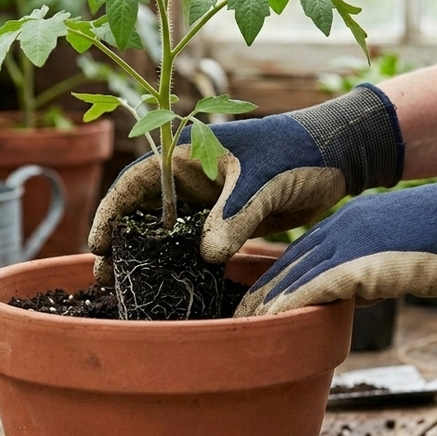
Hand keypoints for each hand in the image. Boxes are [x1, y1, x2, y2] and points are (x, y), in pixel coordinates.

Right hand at [90, 84, 404, 283]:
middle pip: (140, 208)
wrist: (339, 156)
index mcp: (187, 150)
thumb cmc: (298, 153)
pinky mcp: (225, 216)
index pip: (135, 182)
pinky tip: (164, 283)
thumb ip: (234, 218)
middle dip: (118, 240)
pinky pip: (191, 240)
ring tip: (122, 285)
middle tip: (102, 277)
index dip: (110, 213)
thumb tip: (206, 256)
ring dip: (143, 253)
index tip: (97, 246)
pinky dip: (175, 260)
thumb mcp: (263, 183)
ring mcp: (205, 196)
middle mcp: (188, 174)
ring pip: (162, 227)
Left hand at [235, 147, 436, 315]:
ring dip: (263, 304)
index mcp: (353, 221)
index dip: (274, 278)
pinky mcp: (362, 261)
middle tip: (231, 318)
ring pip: (293, 275)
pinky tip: (267, 325)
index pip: (302, 252)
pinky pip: (313, 287)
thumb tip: (356, 294)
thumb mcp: (408, 252)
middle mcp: (343, 226)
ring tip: (237, 328)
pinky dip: (287, 307)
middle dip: (258, 292)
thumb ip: (376, 270)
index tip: (252, 298)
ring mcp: (351, 241)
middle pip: (288, 263)